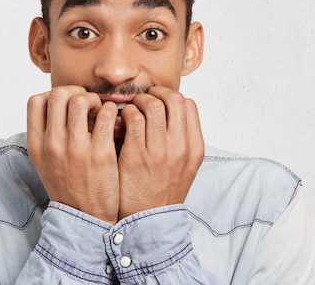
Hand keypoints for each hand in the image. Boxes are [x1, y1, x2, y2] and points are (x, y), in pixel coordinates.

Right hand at [27, 86, 119, 223]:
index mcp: (37, 145)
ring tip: (101, 112)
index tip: (67, 103)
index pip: (36, 101)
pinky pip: (107, 114)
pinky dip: (112, 111)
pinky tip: (114, 122)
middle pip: (59, 94)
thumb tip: (55, 105)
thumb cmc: (68, 186)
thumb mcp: (44, 162)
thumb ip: (45, 134)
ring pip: (81, 100)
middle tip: (88, 103)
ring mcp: (76, 148)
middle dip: (76, 92)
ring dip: (95, 99)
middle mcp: (53, 144)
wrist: (85, 217)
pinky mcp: (100, 153)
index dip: (53, 94)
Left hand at [117, 86, 204, 219]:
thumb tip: (171, 113)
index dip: (171, 97)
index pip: (189, 105)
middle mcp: (180, 147)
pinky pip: (133, 119)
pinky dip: (125, 113)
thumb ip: (182, 140)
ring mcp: (159, 151)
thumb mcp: (184, 166)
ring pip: (152, 104)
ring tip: (131, 109)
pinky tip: (120, 122)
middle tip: (143, 98)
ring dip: (138, 101)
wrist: (148, 221)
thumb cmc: (162, 191)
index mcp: (194, 148)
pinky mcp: (136, 156)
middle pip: (173, 99)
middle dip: (156, 93)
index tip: (160, 100)